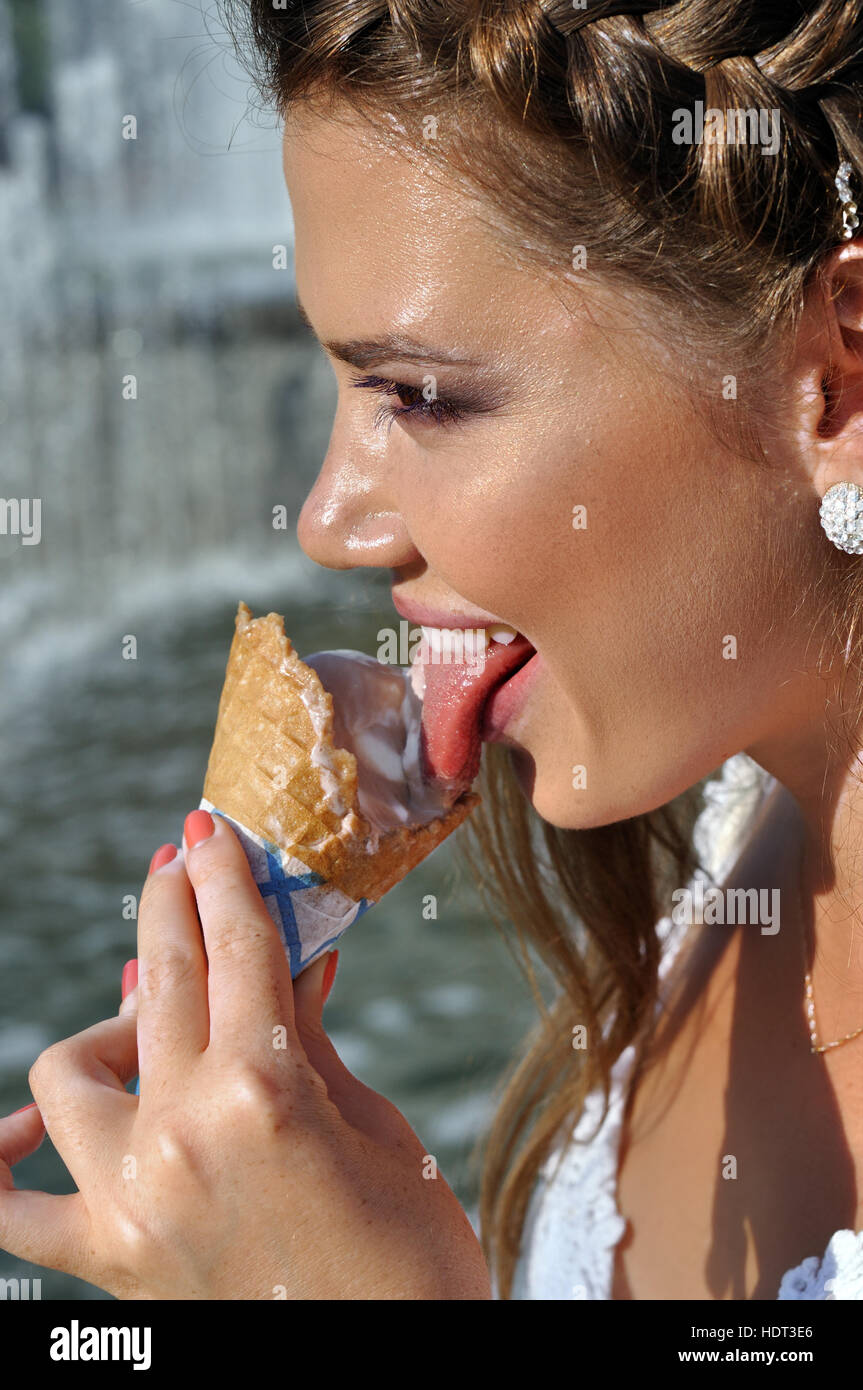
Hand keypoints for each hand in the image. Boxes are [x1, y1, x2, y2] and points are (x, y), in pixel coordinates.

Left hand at [0, 810, 491, 1298]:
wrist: (396, 1376)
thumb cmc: (412, 1262)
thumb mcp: (377, 1132)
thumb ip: (313, 1044)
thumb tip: (293, 963)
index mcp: (267, 1092)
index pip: (238, 947)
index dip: (225, 876)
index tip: (210, 829)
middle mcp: (183, 1134)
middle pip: (164, 978)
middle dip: (171, 901)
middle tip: (179, 858)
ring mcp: (132, 1200)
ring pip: (71, 1070)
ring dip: (109, 1023)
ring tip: (153, 1018)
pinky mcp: (109, 1262)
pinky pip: (14, 1210)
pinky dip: (7, 1163)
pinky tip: (24, 1133)